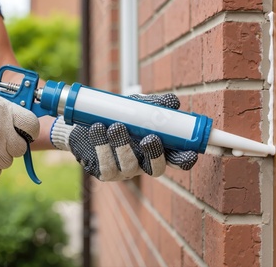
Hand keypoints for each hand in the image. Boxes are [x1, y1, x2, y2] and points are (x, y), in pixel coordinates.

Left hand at [50, 93, 197, 180]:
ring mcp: (124, 170)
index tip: (190, 153)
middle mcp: (143, 163)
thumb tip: (173, 102)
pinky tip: (97, 129)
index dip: (185, 159)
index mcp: (158, 149)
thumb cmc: (119, 115)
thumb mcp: (137, 106)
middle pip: (156, 169)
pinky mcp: (105, 172)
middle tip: (149, 138)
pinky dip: (102, 147)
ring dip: (123, 145)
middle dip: (155, 155)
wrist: (86, 122)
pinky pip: (106, 165)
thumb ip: (154, 105)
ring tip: (115, 126)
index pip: (177, 160)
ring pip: (129, 165)